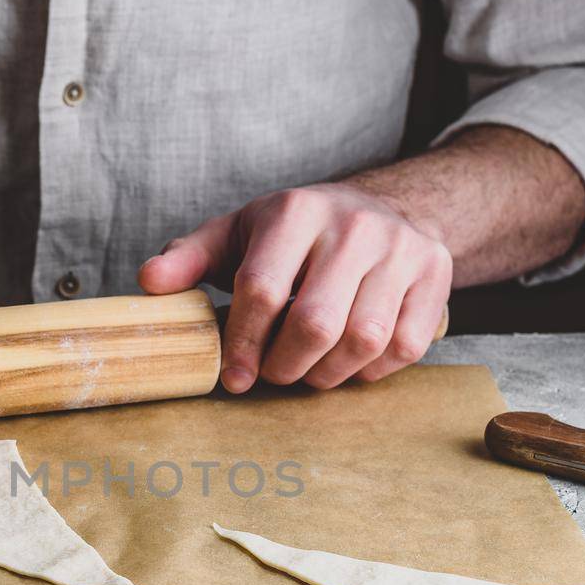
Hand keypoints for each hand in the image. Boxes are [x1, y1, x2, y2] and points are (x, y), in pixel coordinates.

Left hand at [139, 182, 451, 392]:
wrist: (384, 209)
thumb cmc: (297, 233)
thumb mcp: (239, 233)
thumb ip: (190, 258)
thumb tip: (149, 284)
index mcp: (297, 210)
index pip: (262, 289)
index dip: (244, 343)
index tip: (235, 376)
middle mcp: (355, 225)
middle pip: (315, 324)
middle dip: (285, 367)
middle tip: (272, 375)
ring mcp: (403, 249)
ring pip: (362, 341)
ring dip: (326, 374)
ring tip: (308, 371)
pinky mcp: (436, 276)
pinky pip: (402, 348)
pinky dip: (369, 371)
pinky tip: (347, 362)